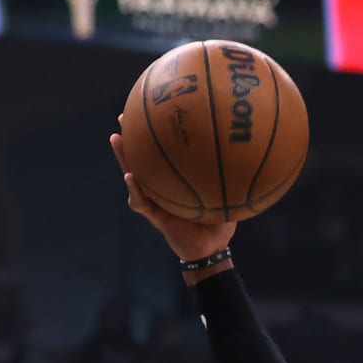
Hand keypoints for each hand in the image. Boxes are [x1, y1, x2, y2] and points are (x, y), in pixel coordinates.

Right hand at [111, 123, 235, 262]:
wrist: (212, 251)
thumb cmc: (220, 223)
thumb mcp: (228, 194)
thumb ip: (231, 175)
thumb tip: (245, 148)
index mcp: (176, 180)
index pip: (164, 154)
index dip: (156, 136)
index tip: (151, 112)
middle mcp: (163, 188)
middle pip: (143, 159)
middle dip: (132, 138)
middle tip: (124, 118)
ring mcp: (156, 201)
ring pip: (134, 176)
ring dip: (124, 158)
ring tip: (117, 139)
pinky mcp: (155, 216)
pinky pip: (141, 202)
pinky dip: (135, 190)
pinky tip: (130, 177)